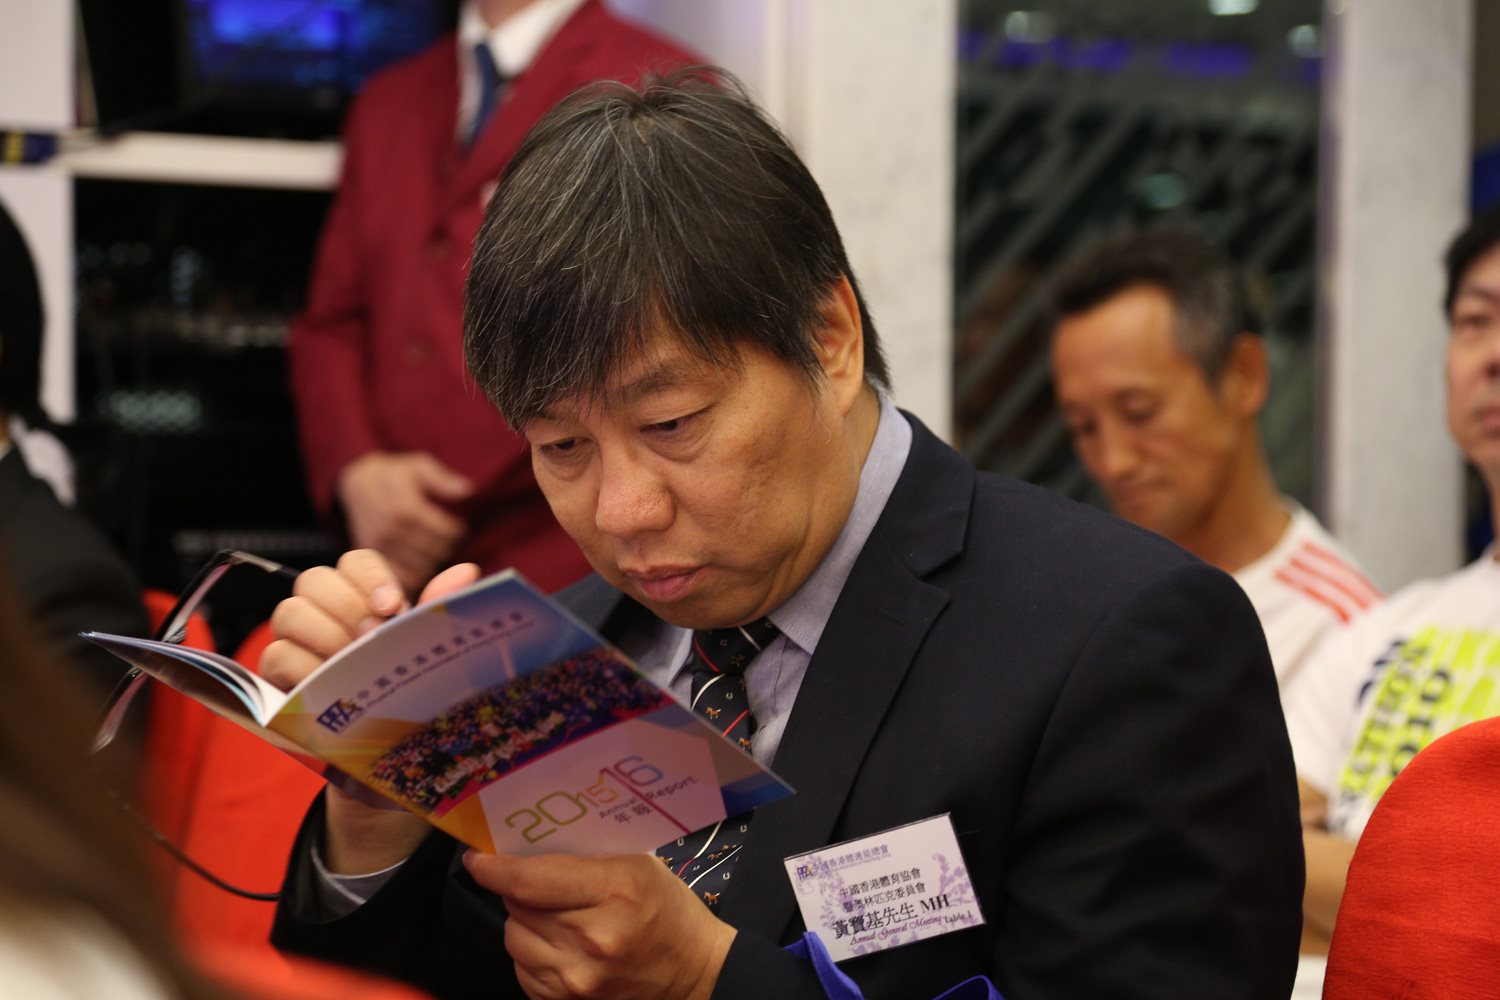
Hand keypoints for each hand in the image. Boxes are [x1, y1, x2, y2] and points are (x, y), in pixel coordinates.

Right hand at [262, 549, 480, 871]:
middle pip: (314, 580)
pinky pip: (276, 655)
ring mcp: (297, 644)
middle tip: (372, 638)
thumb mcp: (427, 659)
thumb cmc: (411, 699)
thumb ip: (438, 612)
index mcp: (367, 601)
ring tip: (353, 663)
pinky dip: (303, 668)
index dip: (370, 576)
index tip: (392, 607)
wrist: (391, 761)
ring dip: (324, 635)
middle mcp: (327, 615)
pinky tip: (329, 688)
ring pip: (289, 612)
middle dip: (345, 605)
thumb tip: (466, 570)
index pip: (355, 562)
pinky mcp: (278, 679)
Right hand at [336, 451, 474, 595]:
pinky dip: (415, 574)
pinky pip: (402, 578)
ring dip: (432, 561)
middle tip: (448, 539)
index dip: (457, 531)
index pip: (446, 533)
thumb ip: (443, 480)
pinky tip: (419, 562)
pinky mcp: (372, 558)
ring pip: (422, 569)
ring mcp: (380, 547)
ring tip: (434, 548)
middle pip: (436, 553)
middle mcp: (391, 531)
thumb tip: (468, 491)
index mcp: (406, 509)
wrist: (358, 485)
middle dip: (446, 546)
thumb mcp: (419, 467)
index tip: (458, 527)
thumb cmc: (396, 475)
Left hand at [464, 851, 735, 999]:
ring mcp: (578, 979)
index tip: (477, 859)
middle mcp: (590, 939)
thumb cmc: (668, 911)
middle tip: (542, 888)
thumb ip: (584, 861)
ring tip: (556, 919)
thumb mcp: (637, 867)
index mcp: (612, 892)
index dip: (494, 869)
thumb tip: (526, 854)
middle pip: (517, 908)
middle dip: (520, 892)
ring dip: (526, 925)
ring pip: (515, 940)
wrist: (696, 973)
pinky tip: (560, 948)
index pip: (528, 881)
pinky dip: (533, 956)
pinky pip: (523, 972)